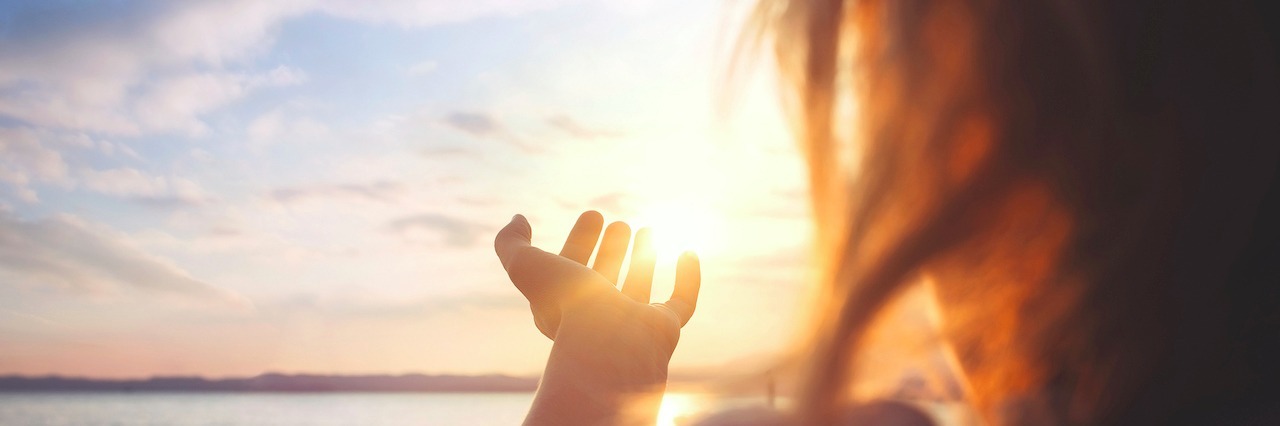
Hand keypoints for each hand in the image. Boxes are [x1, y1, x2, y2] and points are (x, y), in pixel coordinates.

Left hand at [494, 211, 700, 424]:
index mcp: (565, 304)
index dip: (580, 240)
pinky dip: (688, 278)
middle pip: (605, 278)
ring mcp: (633, 324)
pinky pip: (681, 302)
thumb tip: (519, 218)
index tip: (593, 214)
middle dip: (612, 249)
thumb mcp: (525, 265)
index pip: (572, 268)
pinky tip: (688, 252)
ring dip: (643, 257)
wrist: (609, 345)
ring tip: (648, 230)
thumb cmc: (566, 306)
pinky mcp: (664, 329)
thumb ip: (510, 241)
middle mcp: (599, 316)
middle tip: (620, 224)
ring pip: (639, 287)